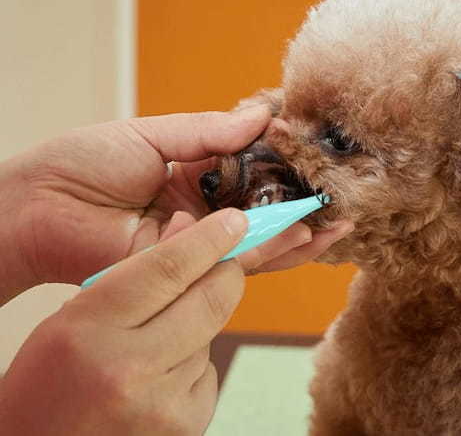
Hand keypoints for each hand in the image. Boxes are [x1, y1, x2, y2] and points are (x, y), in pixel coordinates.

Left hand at [0, 105, 353, 301]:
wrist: (38, 207)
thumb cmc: (84, 163)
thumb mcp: (153, 135)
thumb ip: (209, 133)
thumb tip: (261, 116)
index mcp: (196, 176)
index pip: (252, 174)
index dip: (285, 168)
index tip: (316, 157)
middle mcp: (204, 213)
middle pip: (264, 214)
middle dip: (303, 208)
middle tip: (342, 198)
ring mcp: (198, 243)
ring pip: (259, 244)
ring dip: (300, 234)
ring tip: (339, 223)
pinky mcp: (188, 269)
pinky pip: (237, 264)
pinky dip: (273, 252)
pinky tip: (306, 237)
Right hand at [0, 208, 248, 434]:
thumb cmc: (49, 385)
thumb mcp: (74, 318)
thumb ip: (132, 275)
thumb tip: (188, 231)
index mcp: (90, 328)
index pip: (167, 268)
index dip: (210, 239)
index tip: (235, 222)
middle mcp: (130, 367)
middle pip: (210, 299)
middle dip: (227, 272)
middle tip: (226, 261)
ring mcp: (162, 403)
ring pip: (211, 336)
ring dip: (198, 325)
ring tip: (156, 341)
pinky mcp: (185, 426)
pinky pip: (208, 372)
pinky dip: (194, 365)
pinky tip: (161, 378)